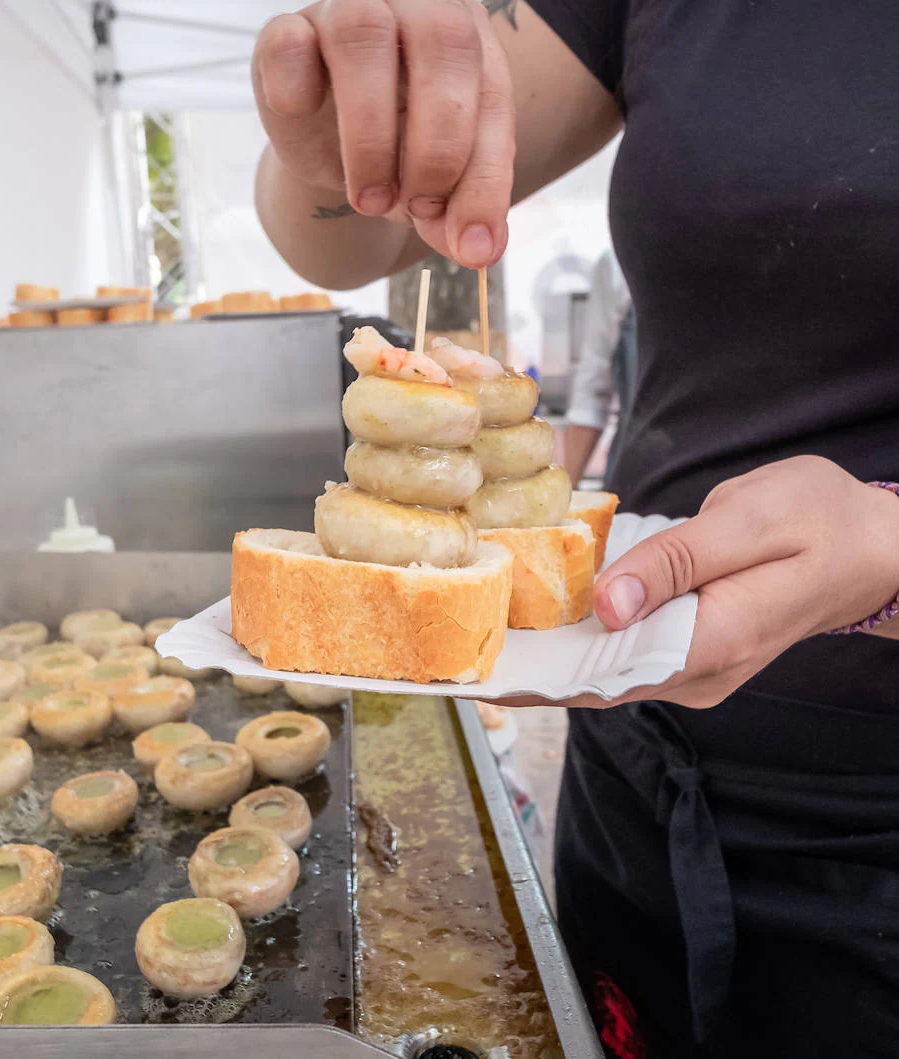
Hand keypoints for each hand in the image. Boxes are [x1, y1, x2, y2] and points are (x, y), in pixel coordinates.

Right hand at [252, 0, 514, 267]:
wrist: (326, 140)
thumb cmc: (394, 148)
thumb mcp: (435, 183)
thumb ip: (459, 209)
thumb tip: (478, 250)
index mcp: (466, 37)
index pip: (491, 90)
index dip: (485, 174)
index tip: (471, 243)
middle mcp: (413, 9)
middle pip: (442, 42)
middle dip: (438, 144)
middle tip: (418, 207)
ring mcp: (346, 12)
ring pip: (364, 35)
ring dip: (369, 133)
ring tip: (370, 197)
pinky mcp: (286, 32)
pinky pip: (287, 41)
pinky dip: (296, 85)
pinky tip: (304, 118)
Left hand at [499, 456, 898, 709]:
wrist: (874, 545)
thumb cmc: (819, 521)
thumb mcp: (747, 522)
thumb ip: (674, 563)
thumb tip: (606, 605)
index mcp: (713, 643)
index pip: (605, 677)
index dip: (537, 679)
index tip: (475, 675)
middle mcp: (699, 673)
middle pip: (594, 683)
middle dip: (526, 673)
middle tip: (454, 655)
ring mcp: (695, 668)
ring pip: (604, 672)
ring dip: (545, 661)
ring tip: (477, 640)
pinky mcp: (690, 650)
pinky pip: (621, 655)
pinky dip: (576, 644)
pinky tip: (533, 627)